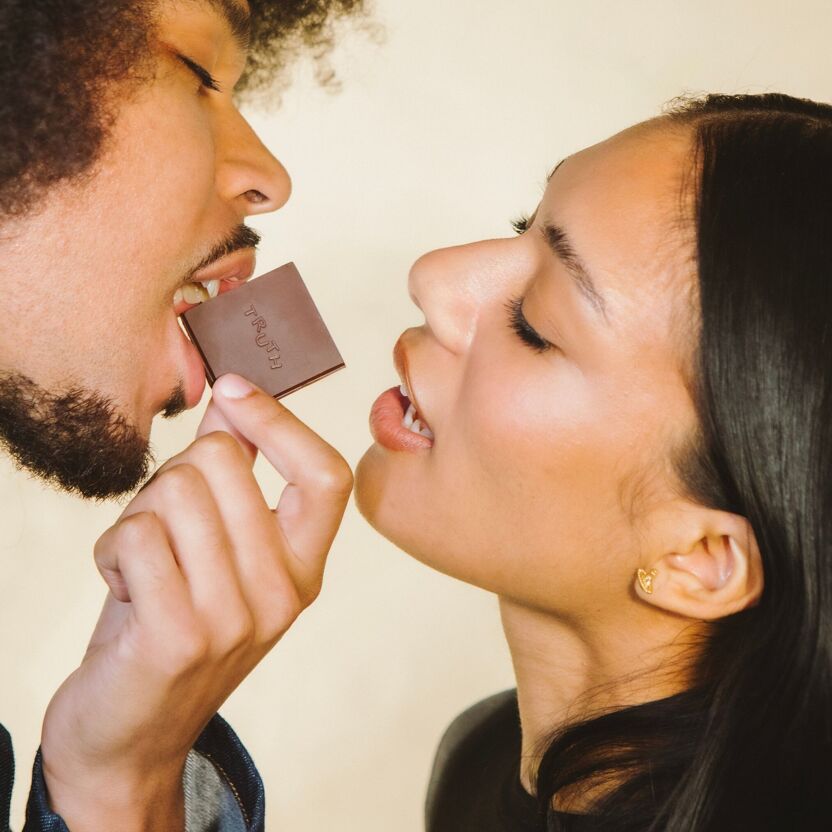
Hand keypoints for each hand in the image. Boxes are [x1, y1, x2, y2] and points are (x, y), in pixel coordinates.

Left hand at [40, 374, 352, 830]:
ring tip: (143, 560)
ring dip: (139, 514)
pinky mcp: (181, 638)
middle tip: (163, 524)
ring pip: (175, 492)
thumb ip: (231, 471)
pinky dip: (110, 549)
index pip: (327, 476)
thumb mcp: (214, 548)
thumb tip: (232, 394)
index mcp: (303, 568)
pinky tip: (122, 585)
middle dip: (172, 475)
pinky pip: (137, 536)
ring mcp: (237, 619)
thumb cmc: (170, 624)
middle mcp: (284, 593)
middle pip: (223, 462)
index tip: (234, 391)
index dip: (280, 422)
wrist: (133, 734)